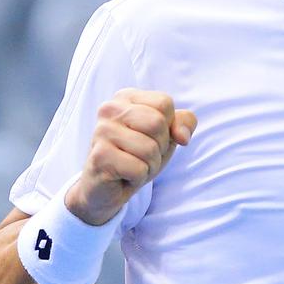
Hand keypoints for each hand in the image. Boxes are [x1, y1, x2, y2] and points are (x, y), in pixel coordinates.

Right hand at [66, 89, 196, 225]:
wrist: (105, 187)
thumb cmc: (136, 156)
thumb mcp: (165, 135)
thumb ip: (183, 123)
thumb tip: (183, 136)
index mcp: (125, 97)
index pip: (165, 103)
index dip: (167, 127)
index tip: (151, 137)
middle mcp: (110, 109)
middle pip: (158, 123)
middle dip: (159, 147)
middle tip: (142, 155)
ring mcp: (102, 132)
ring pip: (149, 149)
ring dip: (149, 165)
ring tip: (133, 166)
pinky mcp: (100, 157)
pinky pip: (139, 168)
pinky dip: (138, 177)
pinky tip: (124, 175)